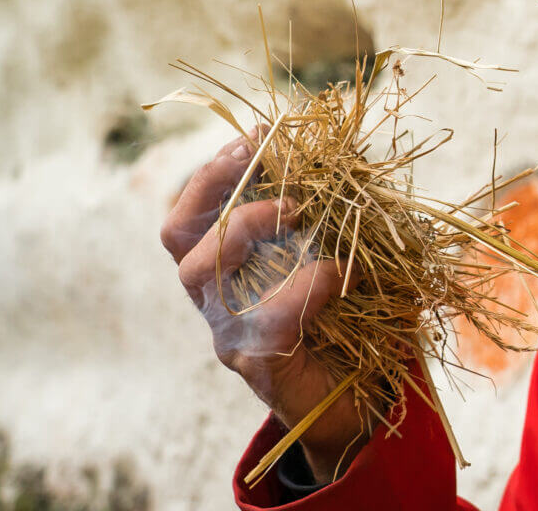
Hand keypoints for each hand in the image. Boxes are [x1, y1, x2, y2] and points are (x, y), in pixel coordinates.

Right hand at [161, 130, 365, 481]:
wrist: (356, 405)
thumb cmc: (349, 324)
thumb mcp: (343, 258)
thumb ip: (338, 216)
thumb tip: (358, 157)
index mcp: (228, 269)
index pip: (192, 213)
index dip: (216, 169)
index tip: (256, 132)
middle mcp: (215, 300)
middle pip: (179, 236)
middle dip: (216, 183)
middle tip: (260, 155)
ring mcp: (227, 334)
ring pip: (200, 272)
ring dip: (248, 225)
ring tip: (299, 210)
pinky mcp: (256, 367)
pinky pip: (267, 319)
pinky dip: (306, 286)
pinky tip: (339, 273)